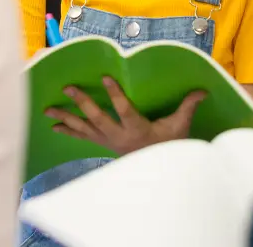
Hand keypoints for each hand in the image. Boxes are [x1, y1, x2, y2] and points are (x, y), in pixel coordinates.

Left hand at [46, 76, 206, 154]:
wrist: (158, 174)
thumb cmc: (169, 146)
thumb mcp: (180, 127)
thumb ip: (188, 106)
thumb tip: (203, 89)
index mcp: (137, 129)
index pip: (124, 110)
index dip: (115, 94)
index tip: (105, 78)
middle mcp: (119, 136)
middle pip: (97, 119)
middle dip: (82, 103)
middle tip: (68, 88)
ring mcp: (108, 142)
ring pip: (84, 129)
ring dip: (66, 118)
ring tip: (49, 110)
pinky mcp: (103, 144)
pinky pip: (82, 137)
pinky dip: (69, 131)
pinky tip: (55, 126)